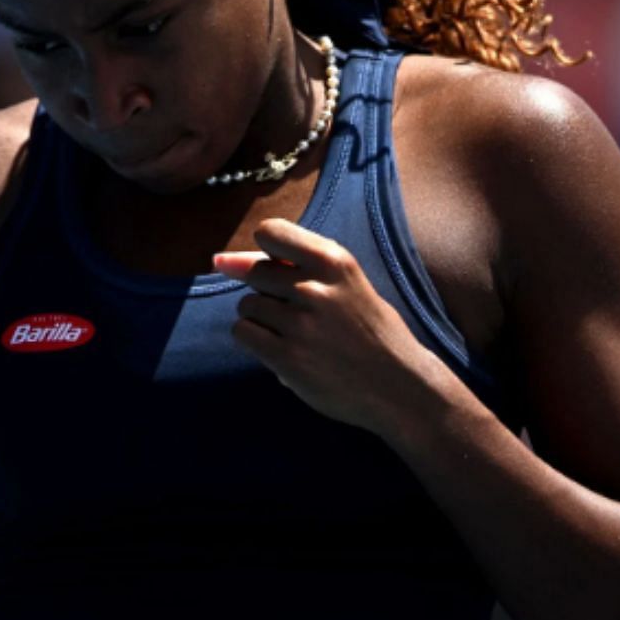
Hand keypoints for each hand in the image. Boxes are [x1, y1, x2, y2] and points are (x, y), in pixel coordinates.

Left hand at [212, 217, 442, 436]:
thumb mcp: (345, 285)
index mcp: (335, 262)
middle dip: (267, 292)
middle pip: (254, 273)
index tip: (283, 270)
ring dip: (261, 319)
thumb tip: (220, 259)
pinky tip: (282, 350)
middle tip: (299, 314)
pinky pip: (243, 333)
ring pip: (246, 305)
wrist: (400, 387)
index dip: (266, 251)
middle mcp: (316, 289)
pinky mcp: (288, 359)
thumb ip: (289, 266)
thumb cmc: (367, 331)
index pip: (271, 232)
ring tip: (296, 334)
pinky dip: (255, 341)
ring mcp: (301, 326)